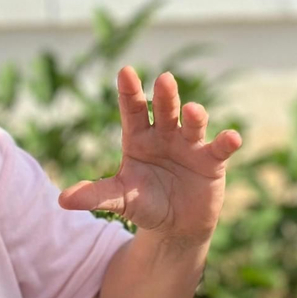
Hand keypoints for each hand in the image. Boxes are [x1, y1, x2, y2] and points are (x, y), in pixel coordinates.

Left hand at [57, 68, 242, 241]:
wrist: (176, 226)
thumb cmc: (145, 204)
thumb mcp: (120, 199)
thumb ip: (96, 196)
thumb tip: (63, 200)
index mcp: (138, 137)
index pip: (133, 110)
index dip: (130, 92)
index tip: (125, 71)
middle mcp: (165, 134)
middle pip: (164, 110)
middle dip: (165, 95)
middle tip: (164, 79)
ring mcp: (190, 145)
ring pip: (192, 124)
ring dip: (194, 116)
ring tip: (192, 111)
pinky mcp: (212, 161)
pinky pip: (220, 148)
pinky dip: (227, 142)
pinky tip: (233, 137)